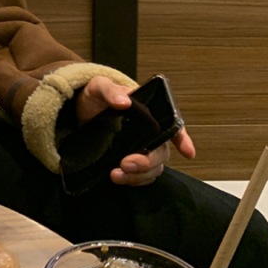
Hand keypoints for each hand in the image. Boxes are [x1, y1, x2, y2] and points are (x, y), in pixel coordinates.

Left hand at [75, 75, 196, 187]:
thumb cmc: (95, 97)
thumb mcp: (99, 87)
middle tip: (127, 163)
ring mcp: (141, 148)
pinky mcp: (131, 161)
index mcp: (147, 112)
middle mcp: (150, 133)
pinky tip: (119, 178)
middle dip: (147, 162)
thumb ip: (110, 91)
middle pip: (161, 152)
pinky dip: (133, 181)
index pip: (172, 125)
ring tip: (117, 174)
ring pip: (154, 168)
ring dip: (139, 175)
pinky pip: (142, 177)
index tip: (187, 152)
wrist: (80, 113)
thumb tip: (124, 101)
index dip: (182, 139)